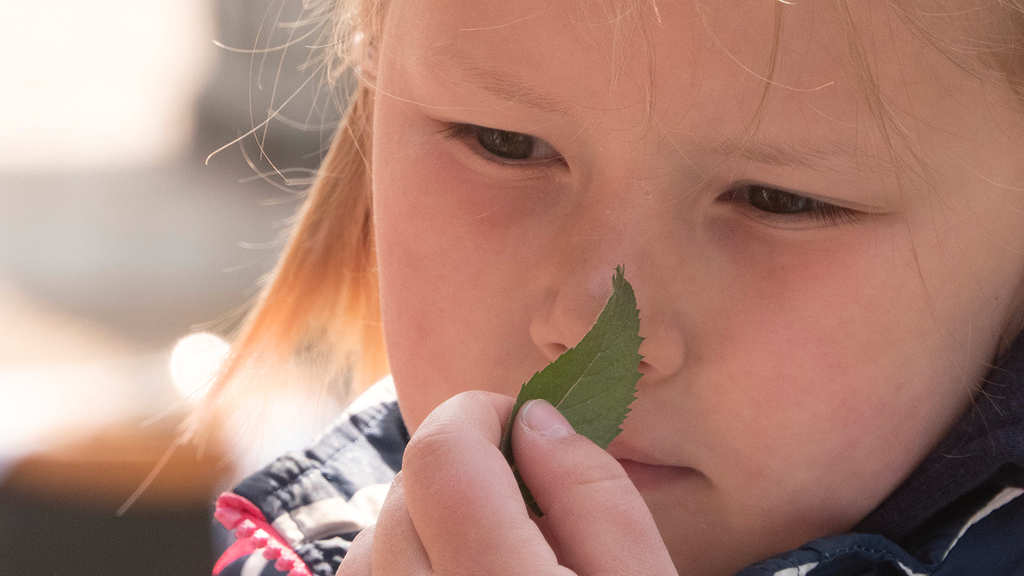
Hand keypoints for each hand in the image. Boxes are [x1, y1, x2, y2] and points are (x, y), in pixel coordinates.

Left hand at [336, 391, 676, 574]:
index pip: (441, 455)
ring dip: (423, 521)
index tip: (524, 429)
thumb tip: (534, 417)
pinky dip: (398, 564)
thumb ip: (596, 493)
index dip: (480, 416)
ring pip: (370, 540)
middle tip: (525, 503)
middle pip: (401, 489)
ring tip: (492, 551)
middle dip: (461, 471)